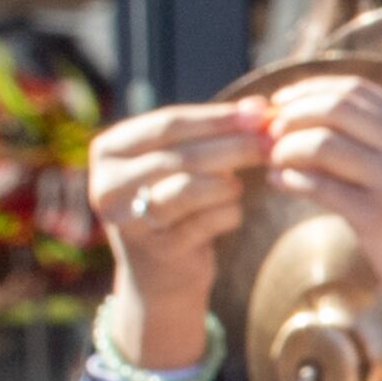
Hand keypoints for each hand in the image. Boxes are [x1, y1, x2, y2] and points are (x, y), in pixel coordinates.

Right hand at [89, 102, 267, 367]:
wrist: (161, 274)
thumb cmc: (176, 205)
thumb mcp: (179, 164)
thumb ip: (209, 135)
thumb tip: (260, 107)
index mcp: (109, 150)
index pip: (169, 123)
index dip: (218, 117)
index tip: (261, 111)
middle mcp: (108, 183)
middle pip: (182, 155)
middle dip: (235, 146)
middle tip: (272, 142)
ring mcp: (129, 220)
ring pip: (193, 188)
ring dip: (229, 183)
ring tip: (240, 184)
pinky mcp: (157, 250)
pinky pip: (207, 222)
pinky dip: (229, 213)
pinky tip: (232, 213)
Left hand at [257, 72, 381, 346]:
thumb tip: (314, 114)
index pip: (356, 89)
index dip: (308, 90)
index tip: (280, 103)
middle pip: (335, 107)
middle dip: (290, 116)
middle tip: (267, 133)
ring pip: (322, 143)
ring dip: (285, 149)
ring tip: (274, 162)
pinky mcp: (380, 219)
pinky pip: (319, 186)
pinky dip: (291, 180)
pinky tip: (281, 183)